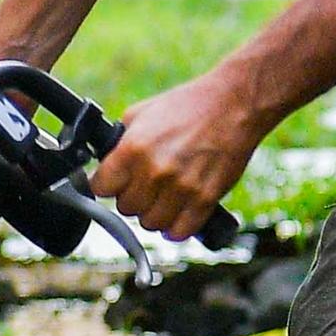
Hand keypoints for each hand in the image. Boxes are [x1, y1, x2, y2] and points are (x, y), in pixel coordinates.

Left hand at [95, 72, 265, 240]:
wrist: (234, 104)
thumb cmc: (188, 106)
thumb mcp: (142, 113)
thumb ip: (121, 142)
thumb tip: (106, 163)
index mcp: (133, 148)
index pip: (101, 188)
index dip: (106, 185)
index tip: (113, 183)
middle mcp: (155, 171)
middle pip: (126, 208)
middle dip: (132, 197)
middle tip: (144, 185)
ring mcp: (181, 188)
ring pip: (151, 223)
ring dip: (154, 213)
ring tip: (162, 198)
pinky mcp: (205, 199)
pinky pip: (179, 232)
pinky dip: (176, 227)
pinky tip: (178, 212)